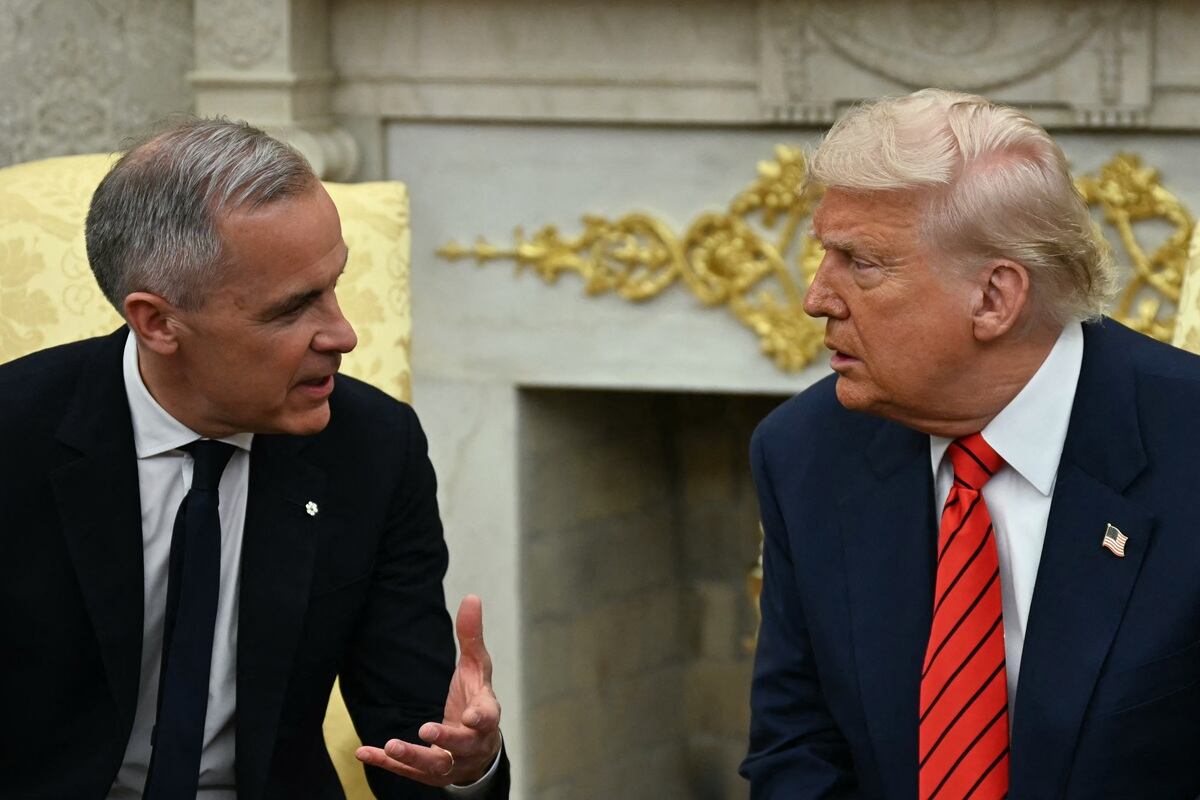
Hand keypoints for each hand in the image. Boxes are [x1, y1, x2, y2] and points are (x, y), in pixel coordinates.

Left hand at [356, 595, 502, 785]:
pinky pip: (408, 773)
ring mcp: (452, 762)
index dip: (481, 718)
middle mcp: (472, 743)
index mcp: (486, 716)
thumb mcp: (476, 667)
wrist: (477, 747)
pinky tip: (363, 752)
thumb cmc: (476, 700)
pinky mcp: (430, 774)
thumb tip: (471, 597)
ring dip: (414, 757)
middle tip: (426, 728)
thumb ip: (471, 636)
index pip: (488, 717)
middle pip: (463, 745)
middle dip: (446, 738)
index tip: (471, 716)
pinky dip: (386, 764)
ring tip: (392, 745)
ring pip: (435, 765)